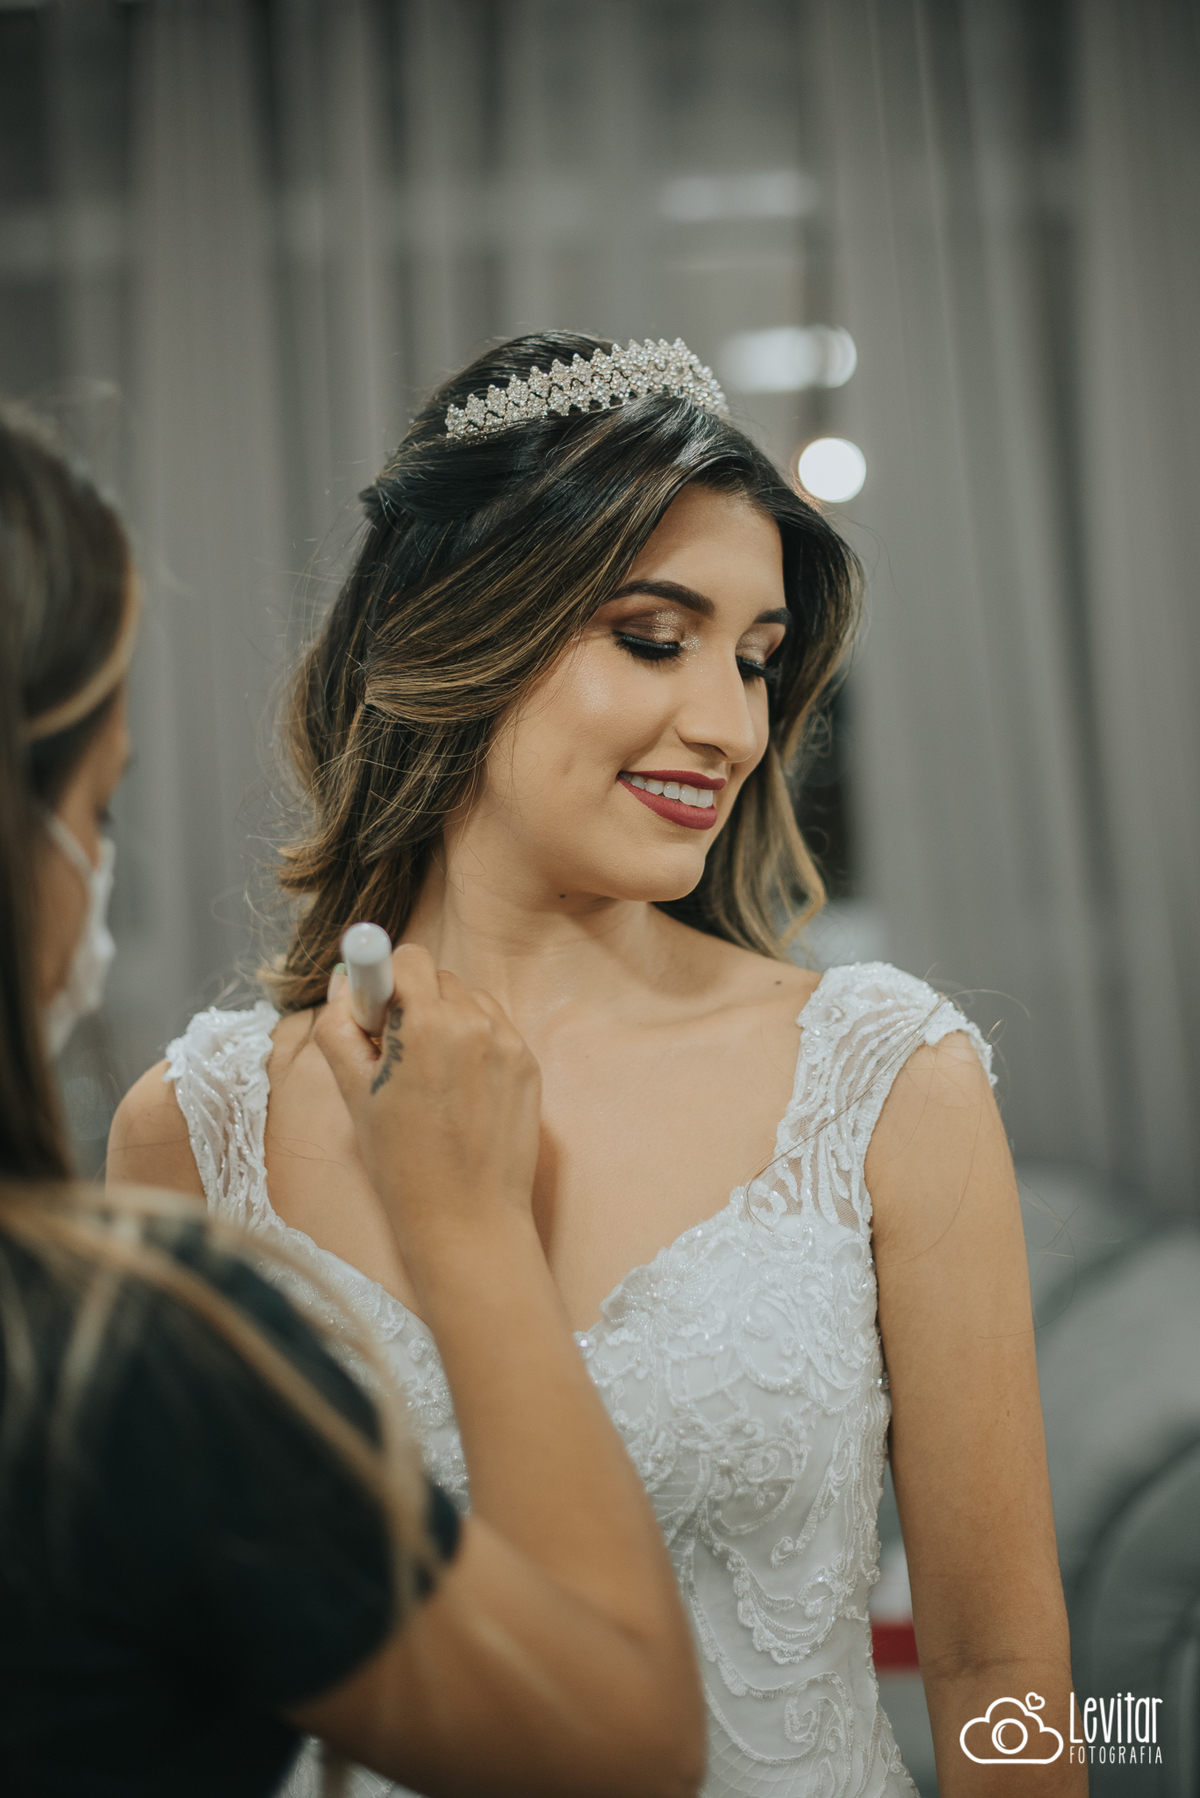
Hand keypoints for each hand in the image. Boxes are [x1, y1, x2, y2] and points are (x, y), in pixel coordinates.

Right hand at [314, 944, 541, 1258]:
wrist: (467, 1218)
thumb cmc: (402, 1163)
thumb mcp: (354, 1093)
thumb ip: (340, 1027)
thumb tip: (346, 982)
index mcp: (424, 1024)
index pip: (405, 957)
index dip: (383, 979)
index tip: (375, 1008)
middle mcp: (472, 1022)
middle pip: (436, 977)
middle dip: (412, 1003)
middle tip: (396, 1056)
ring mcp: (507, 1041)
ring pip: (467, 1000)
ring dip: (446, 1020)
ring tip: (431, 1079)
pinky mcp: (528, 1062)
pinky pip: (494, 1028)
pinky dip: (474, 1043)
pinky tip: (460, 1090)